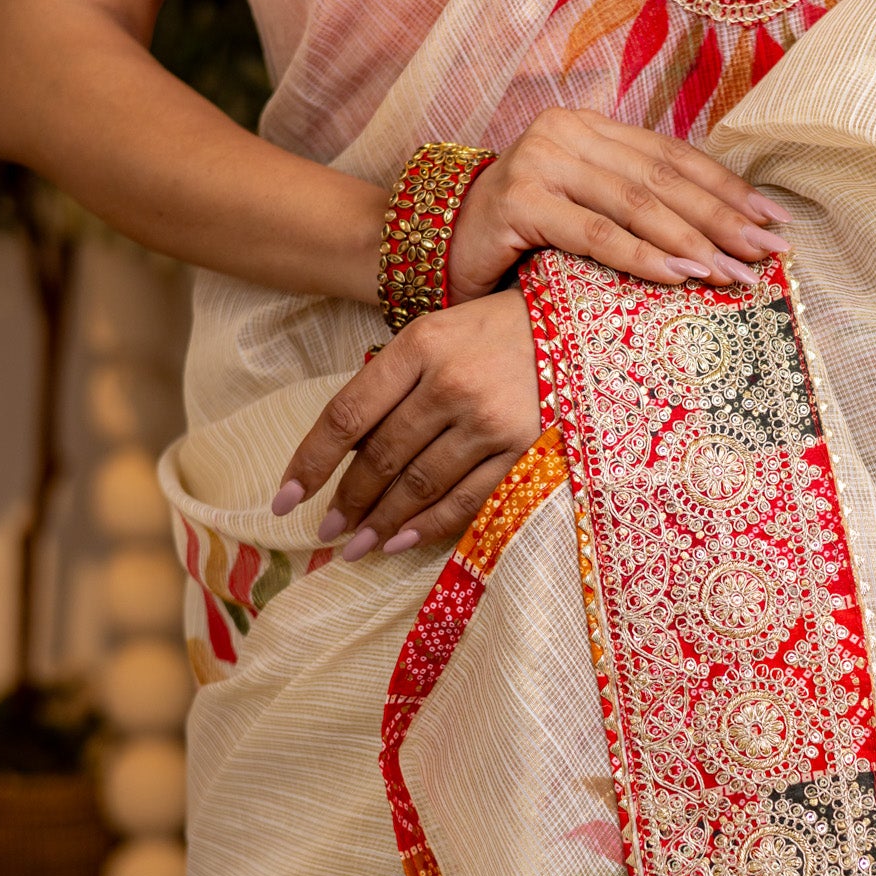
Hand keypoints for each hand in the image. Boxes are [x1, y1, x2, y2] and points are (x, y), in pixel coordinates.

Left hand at [271, 289, 540, 555]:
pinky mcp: (525, 450)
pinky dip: (429, 524)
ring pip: (419, 483)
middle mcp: (451, 382)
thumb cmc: (504, 331)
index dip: (310, 462)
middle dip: (347, 500)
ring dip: (381, 521)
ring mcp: (489, 420)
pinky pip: (467, 499)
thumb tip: (351, 447)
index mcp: (421, 344)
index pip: (347, 414)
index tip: (285, 498)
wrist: (590, 330)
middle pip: (381, 456)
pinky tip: (401, 541)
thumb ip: (398, 379)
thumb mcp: (443, 332)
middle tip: (325, 532)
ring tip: (355, 545)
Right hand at [446, 106, 789, 302]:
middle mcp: (567, 133)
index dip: (727, 187)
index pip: (672, 156)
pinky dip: (642, 256)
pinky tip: (680, 274)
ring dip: (692, 240)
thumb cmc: (519, 239)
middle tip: (768, 252)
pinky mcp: (519, 201)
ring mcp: (540, 163)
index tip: (774, 219)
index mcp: (590, 128)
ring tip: (734, 272)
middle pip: (662, 179)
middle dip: (723, 218)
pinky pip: (595, 233)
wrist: (437, 248)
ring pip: (634, 205)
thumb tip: (720, 237)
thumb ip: (634, 208)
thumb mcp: (583, 213)